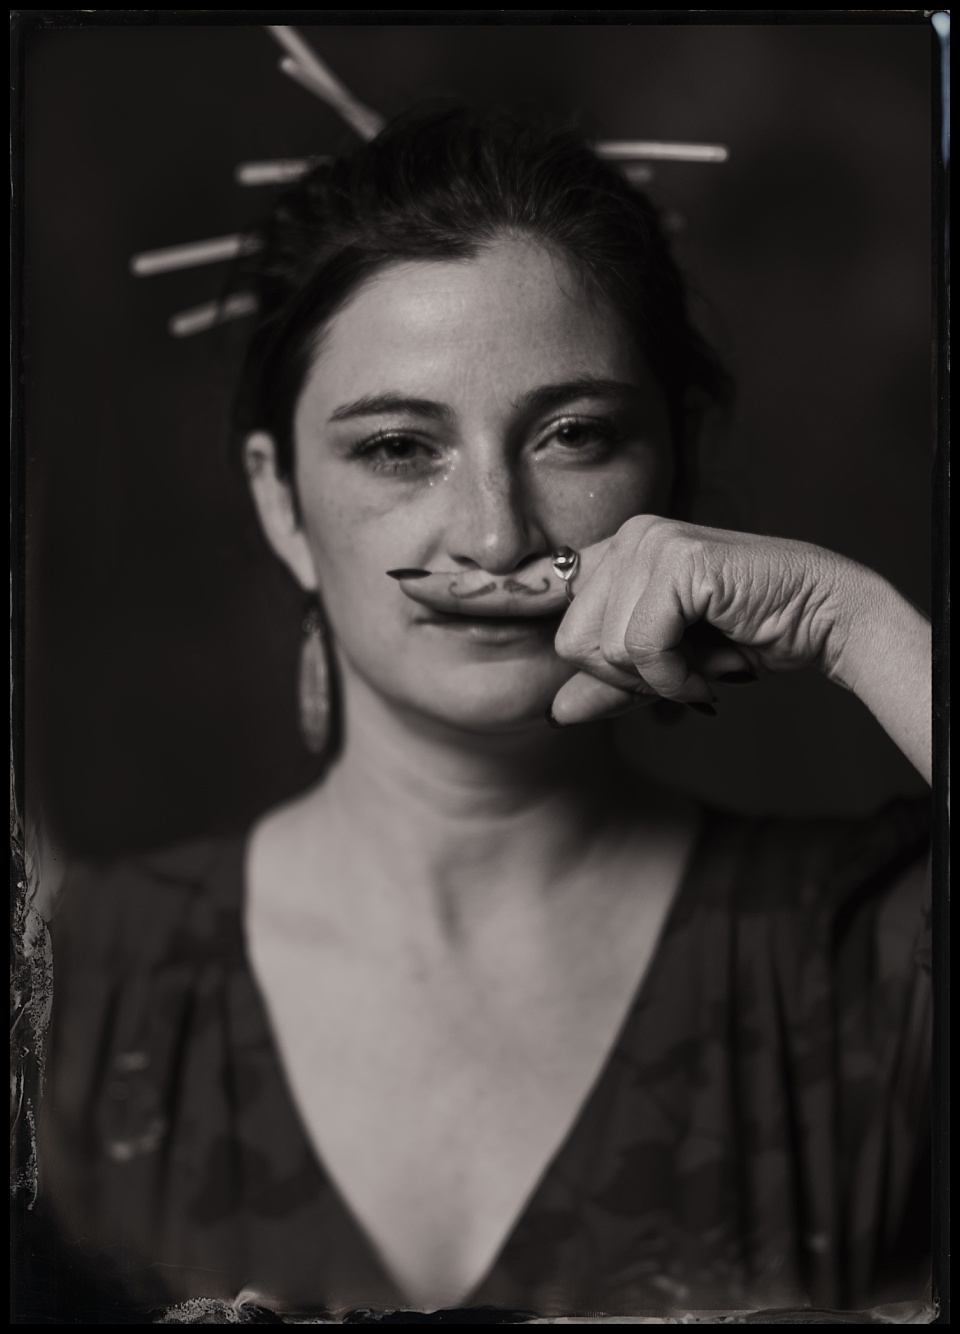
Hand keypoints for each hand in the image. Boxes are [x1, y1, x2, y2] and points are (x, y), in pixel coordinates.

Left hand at [550, 515, 866, 724]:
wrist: (824, 619)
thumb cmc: (748, 637)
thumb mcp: (665, 668)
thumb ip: (612, 685)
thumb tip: (555, 714)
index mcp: (618, 552)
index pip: (564, 626)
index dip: (597, 669)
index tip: (638, 683)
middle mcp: (629, 536)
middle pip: (572, 642)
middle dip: (627, 679)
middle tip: (682, 678)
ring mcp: (652, 542)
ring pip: (605, 648)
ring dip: (659, 681)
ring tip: (704, 669)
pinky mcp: (679, 561)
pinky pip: (642, 647)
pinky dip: (676, 677)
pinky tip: (713, 672)